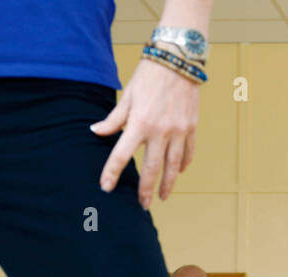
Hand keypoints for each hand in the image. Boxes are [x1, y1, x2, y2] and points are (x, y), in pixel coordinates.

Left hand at [91, 55, 199, 208]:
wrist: (178, 60)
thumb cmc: (150, 75)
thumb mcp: (128, 96)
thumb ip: (114, 119)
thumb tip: (96, 131)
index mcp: (140, 123)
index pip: (122, 155)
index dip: (112, 173)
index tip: (106, 187)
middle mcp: (160, 132)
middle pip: (152, 169)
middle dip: (146, 190)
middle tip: (143, 205)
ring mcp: (178, 132)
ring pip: (173, 167)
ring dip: (167, 184)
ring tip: (162, 197)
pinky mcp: (191, 128)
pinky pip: (187, 153)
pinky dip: (183, 165)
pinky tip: (178, 173)